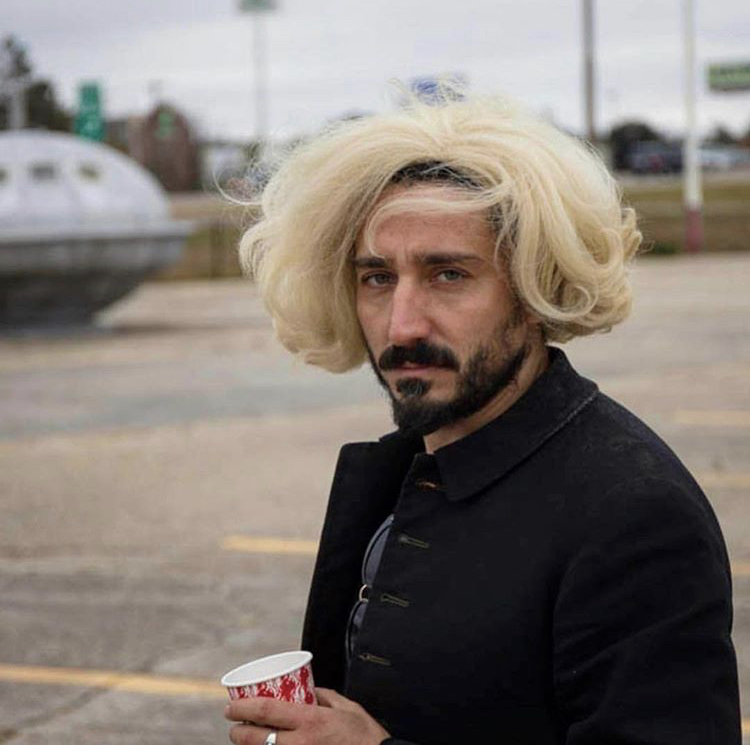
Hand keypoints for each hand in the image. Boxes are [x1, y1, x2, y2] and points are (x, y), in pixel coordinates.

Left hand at [224, 688, 390, 744]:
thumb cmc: (366, 736)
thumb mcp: (347, 707)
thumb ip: (325, 696)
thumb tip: (310, 689)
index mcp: (310, 720)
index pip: (266, 711)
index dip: (242, 708)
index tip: (231, 706)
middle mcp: (300, 744)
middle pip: (256, 739)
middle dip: (238, 732)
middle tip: (233, 725)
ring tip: (247, 739)